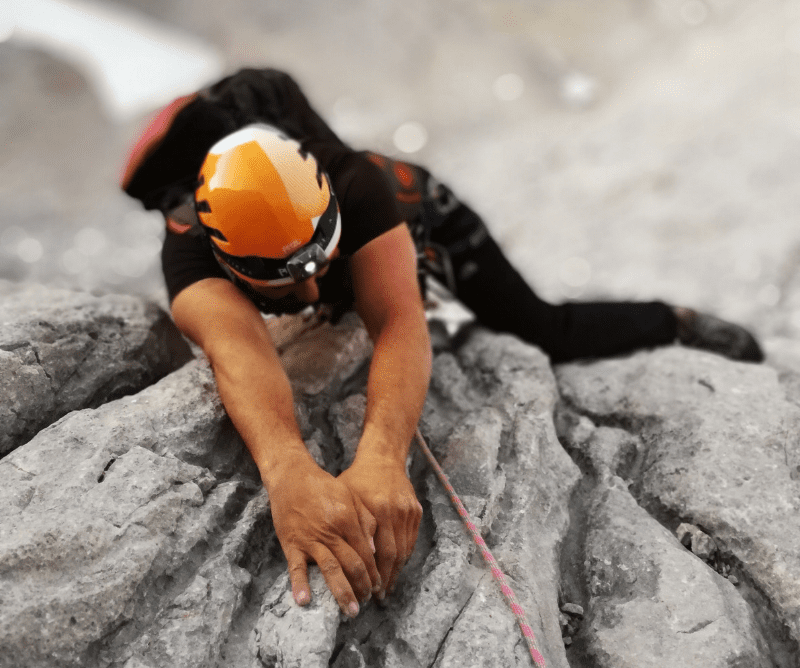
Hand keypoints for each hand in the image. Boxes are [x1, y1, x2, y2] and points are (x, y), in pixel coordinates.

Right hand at [264, 452, 380, 616]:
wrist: (292, 476)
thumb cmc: (324, 487)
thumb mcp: (350, 497)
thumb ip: (365, 521)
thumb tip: (374, 551)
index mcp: (347, 520)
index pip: (366, 553)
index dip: (374, 571)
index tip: (379, 585)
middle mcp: (331, 532)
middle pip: (352, 564)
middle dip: (363, 586)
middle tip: (368, 600)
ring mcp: (311, 539)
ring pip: (331, 570)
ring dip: (342, 592)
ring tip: (351, 610)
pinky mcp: (292, 544)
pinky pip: (296, 567)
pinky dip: (300, 584)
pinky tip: (304, 601)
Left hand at [338, 452, 422, 599]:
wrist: (382, 459)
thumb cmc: (357, 480)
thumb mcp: (347, 500)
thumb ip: (354, 527)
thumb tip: (363, 557)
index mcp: (379, 510)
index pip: (380, 552)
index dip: (375, 574)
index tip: (368, 591)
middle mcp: (397, 512)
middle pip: (395, 555)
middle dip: (386, 578)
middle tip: (377, 596)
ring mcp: (409, 512)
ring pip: (405, 549)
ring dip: (396, 571)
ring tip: (386, 587)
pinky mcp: (416, 511)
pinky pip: (411, 540)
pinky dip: (403, 556)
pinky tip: (395, 567)